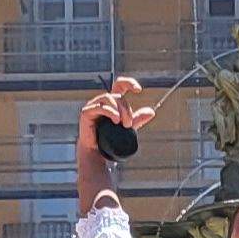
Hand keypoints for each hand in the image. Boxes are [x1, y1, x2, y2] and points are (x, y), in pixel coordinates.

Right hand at [72, 77, 164, 211]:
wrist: (97, 154)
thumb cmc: (111, 140)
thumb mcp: (128, 129)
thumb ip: (137, 119)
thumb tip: (152, 111)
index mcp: (112, 102)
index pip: (119, 86)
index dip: (128, 83)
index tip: (138, 90)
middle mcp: (102, 102)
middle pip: (117, 96)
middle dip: (126, 108)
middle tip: (130, 124)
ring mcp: (93, 106)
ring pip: (109, 99)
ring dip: (119, 110)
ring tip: (124, 124)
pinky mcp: (86, 113)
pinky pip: (99, 107)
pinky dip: (109, 111)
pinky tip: (115, 119)